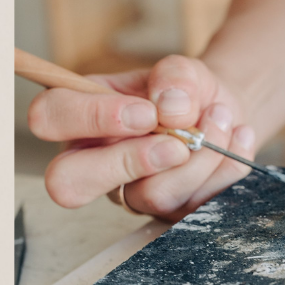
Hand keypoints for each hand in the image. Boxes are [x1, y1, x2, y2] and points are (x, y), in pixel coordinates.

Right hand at [28, 54, 255, 219]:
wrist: (218, 113)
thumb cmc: (183, 93)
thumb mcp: (179, 70)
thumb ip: (172, 77)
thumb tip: (170, 106)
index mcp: (79, 119)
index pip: (48, 118)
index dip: (93, 117)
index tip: (146, 111)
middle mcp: (92, 164)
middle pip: (67, 184)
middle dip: (127, 162)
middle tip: (175, 144)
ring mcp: (127, 195)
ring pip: (148, 195)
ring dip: (198, 157)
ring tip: (220, 121)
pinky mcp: (164, 214)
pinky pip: (192, 205)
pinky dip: (225, 167)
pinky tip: (236, 140)